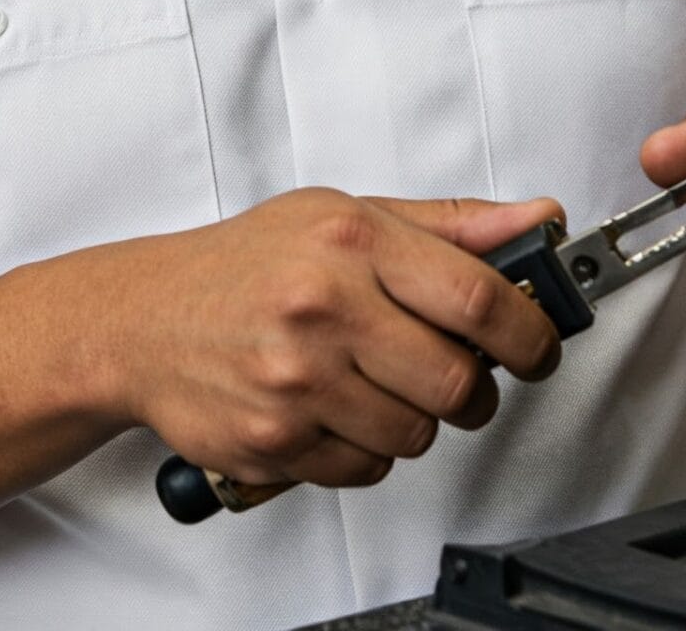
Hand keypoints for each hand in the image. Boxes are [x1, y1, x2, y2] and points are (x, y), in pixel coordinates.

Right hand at [111, 189, 563, 490]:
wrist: (144, 318)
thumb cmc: (247, 263)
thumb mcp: (346, 215)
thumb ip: (450, 224)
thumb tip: (536, 219)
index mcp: (351, 242)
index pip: (479, 299)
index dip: (532, 333)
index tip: (540, 344)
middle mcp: (324, 307)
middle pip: (457, 382)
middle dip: (474, 389)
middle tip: (457, 372)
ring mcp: (297, 380)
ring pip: (416, 435)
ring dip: (415, 419)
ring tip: (378, 381)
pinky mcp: (275, 442)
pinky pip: (366, 470)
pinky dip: (366, 450)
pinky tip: (337, 408)